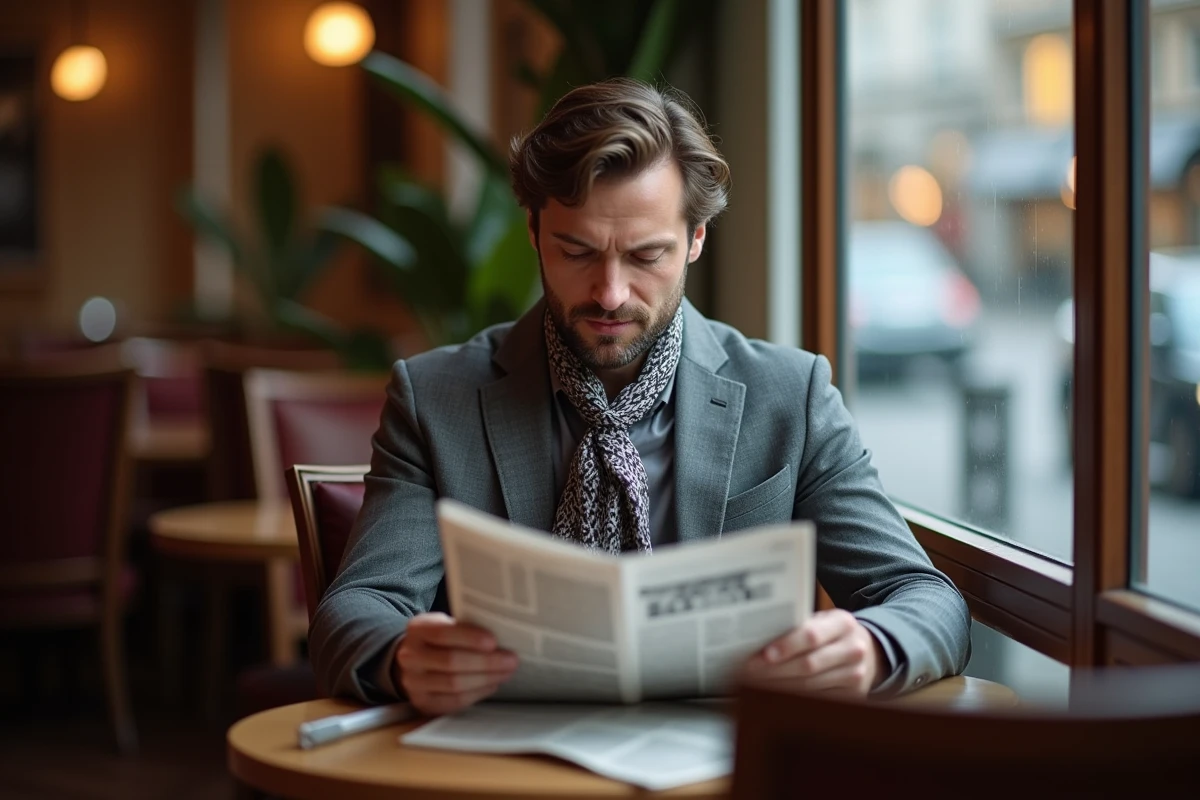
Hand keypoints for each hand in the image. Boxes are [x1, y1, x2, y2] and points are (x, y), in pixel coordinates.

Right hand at [393, 612, 518, 715]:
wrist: (415, 661)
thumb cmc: (441, 640)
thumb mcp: (446, 625)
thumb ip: (466, 627)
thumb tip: (503, 633)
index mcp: (418, 629)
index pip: (443, 634)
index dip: (470, 638)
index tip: (494, 641)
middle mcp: (410, 656)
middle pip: (451, 661)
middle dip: (486, 662)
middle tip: (511, 660)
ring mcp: (414, 682)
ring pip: (454, 684)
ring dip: (485, 679)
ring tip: (506, 673)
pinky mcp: (423, 702)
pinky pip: (454, 701)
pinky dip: (477, 693)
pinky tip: (492, 685)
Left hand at [742, 609, 885, 696]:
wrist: (871, 653)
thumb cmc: (835, 634)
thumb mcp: (824, 621)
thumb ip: (800, 626)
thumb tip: (760, 635)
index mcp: (843, 623)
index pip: (811, 636)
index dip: (786, 646)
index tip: (763, 654)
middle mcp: (854, 649)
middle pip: (808, 664)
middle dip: (775, 670)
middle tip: (750, 671)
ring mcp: (856, 674)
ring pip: (810, 685)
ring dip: (779, 685)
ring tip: (755, 682)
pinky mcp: (854, 695)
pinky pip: (817, 698)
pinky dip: (793, 696)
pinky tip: (775, 691)